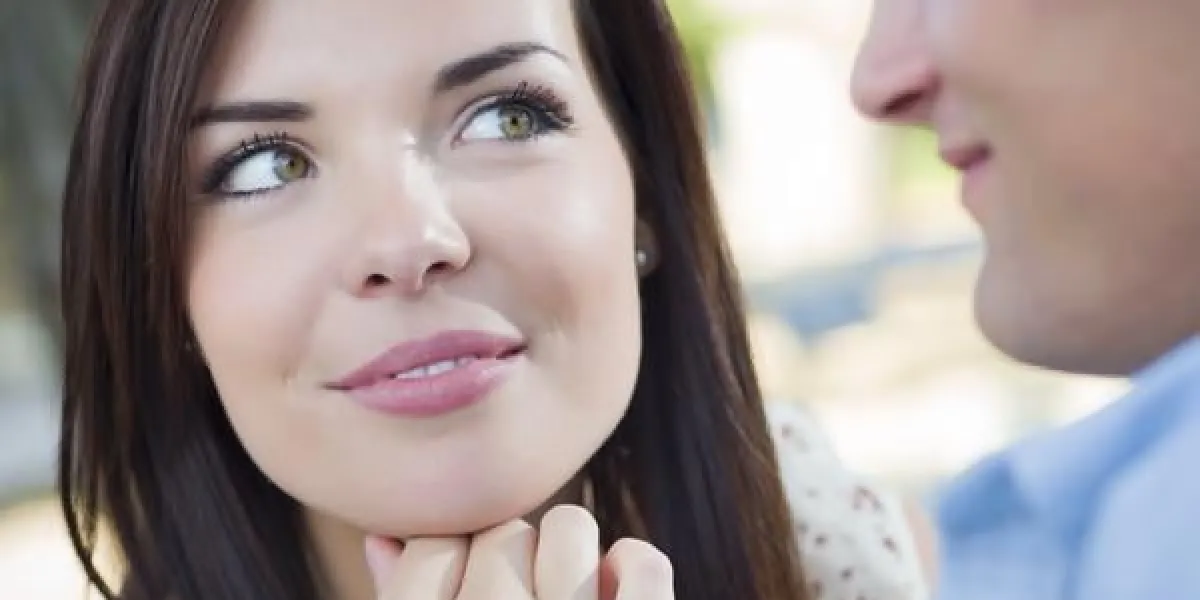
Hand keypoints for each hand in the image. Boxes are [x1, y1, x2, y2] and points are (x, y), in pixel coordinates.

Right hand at [365, 505, 674, 599]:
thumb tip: (385, 536)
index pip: (425, 552)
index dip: (443, 556)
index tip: (458, 586)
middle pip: (500, 534)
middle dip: (506, 561)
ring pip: (568, 528)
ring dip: (568, 556)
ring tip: (563, 597)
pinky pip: (642, 562)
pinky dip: (635, 568)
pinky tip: (616, 594)